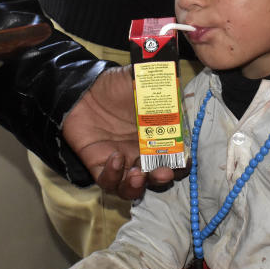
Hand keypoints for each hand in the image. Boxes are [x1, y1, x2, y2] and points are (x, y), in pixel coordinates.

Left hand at [62, 66, 179, 199]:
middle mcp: (141, 154)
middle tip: (164, 172)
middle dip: (162, 179)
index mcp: (157, 137)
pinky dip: (114, 176)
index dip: (182, 163)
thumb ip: (160, 83)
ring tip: (139, 175)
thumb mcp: (141, 80)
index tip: (185, 159)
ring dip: (138, 186)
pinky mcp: (99, 165)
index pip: (176, 158)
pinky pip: (108, 181)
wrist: (83, 89)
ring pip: (133, 188)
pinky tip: (115, 158)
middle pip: (156, 178)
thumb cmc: (115, 86)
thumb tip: (176, 81)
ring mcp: (121, 162)